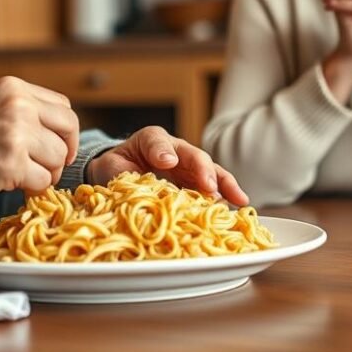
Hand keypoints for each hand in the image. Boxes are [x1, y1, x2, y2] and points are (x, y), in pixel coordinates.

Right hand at [0, 76, 78, 202]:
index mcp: (13, 88)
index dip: (64, 131)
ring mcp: (16, 134)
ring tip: (22, 176)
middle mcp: (18, 106)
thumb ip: (18, 108)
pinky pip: (42, 181)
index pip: (63, 107)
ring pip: (58, 159)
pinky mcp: (11, 164)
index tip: (56, 146)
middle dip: (63, 152)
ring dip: (45, 173)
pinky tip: (13, 185)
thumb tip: (51, 127)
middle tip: (49, 167)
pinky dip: (32, 189)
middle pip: (68, 130)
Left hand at [86, 126, 248, 205]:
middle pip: (195, 157)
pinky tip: (237, 209)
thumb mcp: (113, 166)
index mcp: (152, 141)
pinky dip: (225, 198)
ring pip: (211, 172)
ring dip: (225, 185)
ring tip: (239, 199)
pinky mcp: (196, 185)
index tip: (167, 162)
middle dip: (203, 171)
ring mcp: (189, 168)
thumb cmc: (117, 168)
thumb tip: (146, 182)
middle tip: (209, 187)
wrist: (118, 175)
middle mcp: (176, 151)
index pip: (158, 142)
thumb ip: (124, 170)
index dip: (163, 151)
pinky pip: (214, 189)